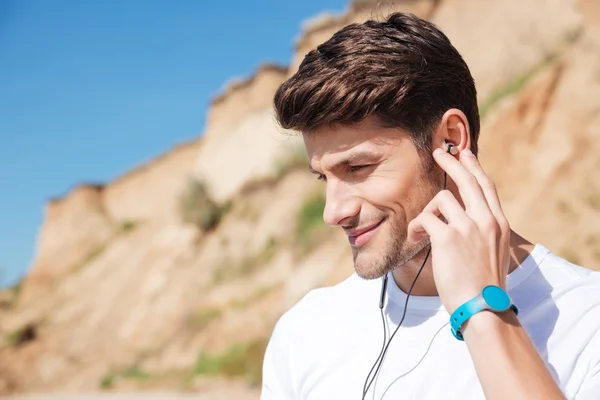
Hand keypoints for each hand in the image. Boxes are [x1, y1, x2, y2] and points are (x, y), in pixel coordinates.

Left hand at [407, 147, 510, 313]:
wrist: (482, 307)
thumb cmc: (483, 286)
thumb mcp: (492, 252)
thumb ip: (481, 232)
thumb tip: (463, 218)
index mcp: (498, 224)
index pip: (486, 186)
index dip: (474, 167)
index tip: (466, 153)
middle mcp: (486, 221)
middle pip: (467, 180)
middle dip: (451, 161)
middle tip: (438, 152)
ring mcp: (468, 227)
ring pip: (442, 198)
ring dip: (428, 211)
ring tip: (425, 231)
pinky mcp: (448, 237)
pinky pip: (425, 218)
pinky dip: (417, 226)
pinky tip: (418, 239)